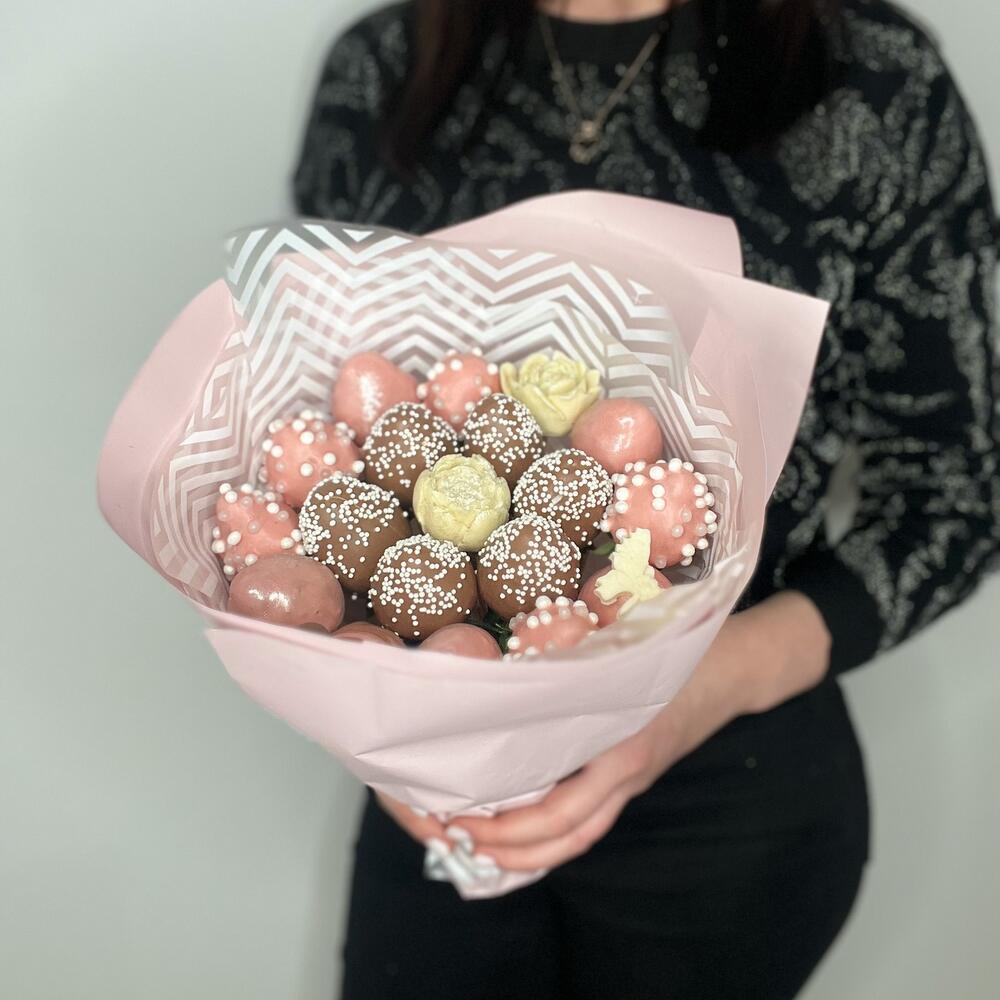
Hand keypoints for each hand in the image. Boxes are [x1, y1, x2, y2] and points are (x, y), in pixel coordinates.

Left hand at [379, 590, 830, 872]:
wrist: (730, 669)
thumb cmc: (671, 653)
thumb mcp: (621, 657)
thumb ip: (571, 673)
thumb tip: (503, 681)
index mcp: (620, 749)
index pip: (561, 812)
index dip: (510, 826)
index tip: (464, 819)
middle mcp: (625, 776)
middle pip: (566, 837)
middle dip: (508, 849)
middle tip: (455, 838)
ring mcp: (632, 782)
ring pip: (579, 836)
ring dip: (529, 851)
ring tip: (479, 846)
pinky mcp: (632, 777)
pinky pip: (590, 819)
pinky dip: (553, 834)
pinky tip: (519, 826)